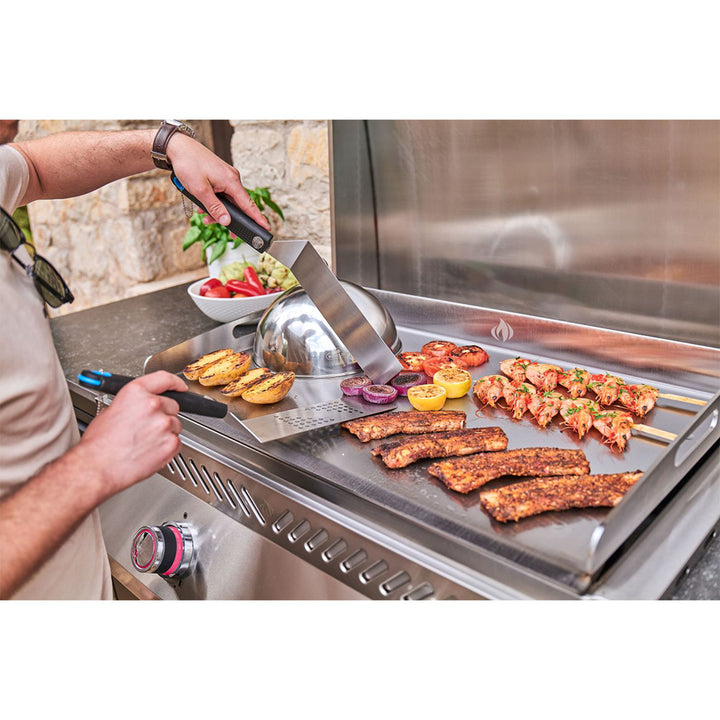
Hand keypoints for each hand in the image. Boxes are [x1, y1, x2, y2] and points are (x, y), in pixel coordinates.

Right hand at [76, 371, 186, 499]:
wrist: (98, 467)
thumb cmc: (99, 443)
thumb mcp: (111, 410)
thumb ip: (134, 403)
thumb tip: (142, 404)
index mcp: (137, 393)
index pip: (164, 379)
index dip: (175, 383)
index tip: (179, 387)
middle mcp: (153, 405)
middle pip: (172, 406)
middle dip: (163, 415)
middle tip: (147, 428)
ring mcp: (164, 424)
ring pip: (175, 425)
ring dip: (165, 432)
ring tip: (145, 442)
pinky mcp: (171, 443)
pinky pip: (176, 442)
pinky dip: (167, 447)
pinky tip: (150, 451)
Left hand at [166, 133, 270, 231]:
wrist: (178, 147)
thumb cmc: (188, 164)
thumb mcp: (200, 190)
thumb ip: (215, 207)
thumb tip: (226, 221)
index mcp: (231, 181)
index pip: (248, 204)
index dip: (257, 218)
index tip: (266, 228)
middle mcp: (232, 179)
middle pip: (237, 205)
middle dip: (228, 218)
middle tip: (226, 231)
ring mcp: (226, 177)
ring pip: (227, 201)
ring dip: (216, 210)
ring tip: (204, 215)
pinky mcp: (220, 177)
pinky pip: (221, 194)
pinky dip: (214, 202)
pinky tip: (203, 205)